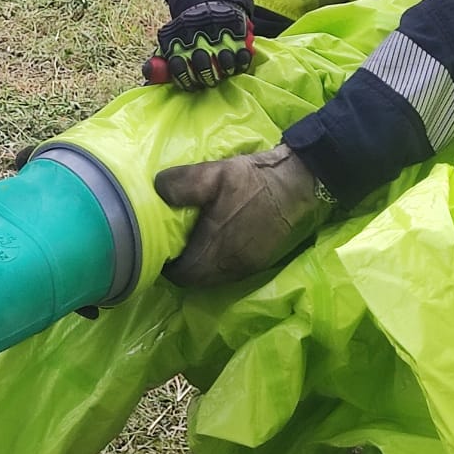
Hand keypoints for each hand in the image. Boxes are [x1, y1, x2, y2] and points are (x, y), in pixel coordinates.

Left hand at [144, 0, 253, 90]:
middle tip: (208, 81)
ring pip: (224, 61)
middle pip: (202, 64)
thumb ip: (158, 62)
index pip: (178, 66)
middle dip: (205, 77)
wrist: (210, 5)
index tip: (190, 85)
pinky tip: (236, 66)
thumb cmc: (187, 33)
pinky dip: (241, 62)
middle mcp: (196, 33)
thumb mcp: (170, 42)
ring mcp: (218, 31)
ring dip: (223, 71)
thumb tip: (149, 78)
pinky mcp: (237, 29)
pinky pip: (242, 53)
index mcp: (176, 36)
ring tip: (222, 73)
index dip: (185, 80)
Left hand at [153, 143, 328, 286]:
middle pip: (197, 281)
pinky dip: (217, 265)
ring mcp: (247, 266)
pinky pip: (230, 273)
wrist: (296, 184)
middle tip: (176, 248)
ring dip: (201, 268)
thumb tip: (157, 190)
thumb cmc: (253, 180)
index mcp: (215, 247)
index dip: (168, 267)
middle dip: (184, 268)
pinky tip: (217, 245)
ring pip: (213, 279)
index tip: (162, 251)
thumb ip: (182, 184)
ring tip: (194, 246)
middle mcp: (230, 264)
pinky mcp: (259, 262)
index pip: (183, 275)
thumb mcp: (214, 173)